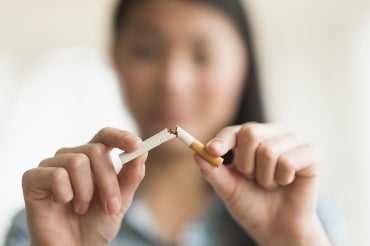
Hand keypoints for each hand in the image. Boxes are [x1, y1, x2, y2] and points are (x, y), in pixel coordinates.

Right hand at [22, 128, 146, 245]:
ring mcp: (51, 165)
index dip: (120, 136)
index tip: (137, 144)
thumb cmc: (96, 223)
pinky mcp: (32, 178)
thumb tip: (142, 151)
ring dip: (86, 193)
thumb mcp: (121, 200)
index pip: (105, 136)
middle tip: (111, 207)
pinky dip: (65, 195)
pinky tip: (61, 204)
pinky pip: (56, 175)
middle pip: (95, 150)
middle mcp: (71, 156)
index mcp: (92, 158)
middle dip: (108, 181)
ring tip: (81, 208)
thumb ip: (131, 176)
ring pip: (77, 162)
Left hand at [194, 123, 330, 245]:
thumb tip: (196, 153)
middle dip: (246, 164)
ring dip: (265, 177)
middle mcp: (271, 134)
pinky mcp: (310, 153)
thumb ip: (212, 172)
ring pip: (268, 150)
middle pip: (250, 133)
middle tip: (253, 179)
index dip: (222, 140)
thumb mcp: (228, 189)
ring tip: (270, 184)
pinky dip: (283, 178)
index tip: (213, 151)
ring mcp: (292, 141)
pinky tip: (286, 183)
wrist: (277, 227)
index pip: (234, 132)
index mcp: (250, 138)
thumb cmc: (251, 204)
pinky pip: (288, 160)